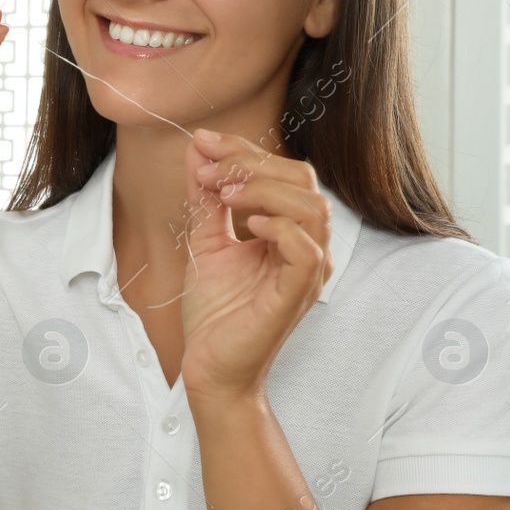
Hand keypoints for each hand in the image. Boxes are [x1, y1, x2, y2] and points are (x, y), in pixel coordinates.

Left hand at [177, 130, 332, 404]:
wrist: (209, 366)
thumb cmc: (215, 311)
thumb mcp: (205, 240)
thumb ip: (206, 196)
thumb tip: (198, 147)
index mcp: (291, 232)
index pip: (285, 172)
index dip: (244, 151)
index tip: (202, 143)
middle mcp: (308, 247)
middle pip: (302, 180)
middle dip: (251, 163)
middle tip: (208, 171)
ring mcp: (307, 271)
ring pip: (311, 207)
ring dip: (263, 189)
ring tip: (224, 194)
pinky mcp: (298, 294)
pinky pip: (306, 250)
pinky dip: (280, 227)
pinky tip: (248, 226)